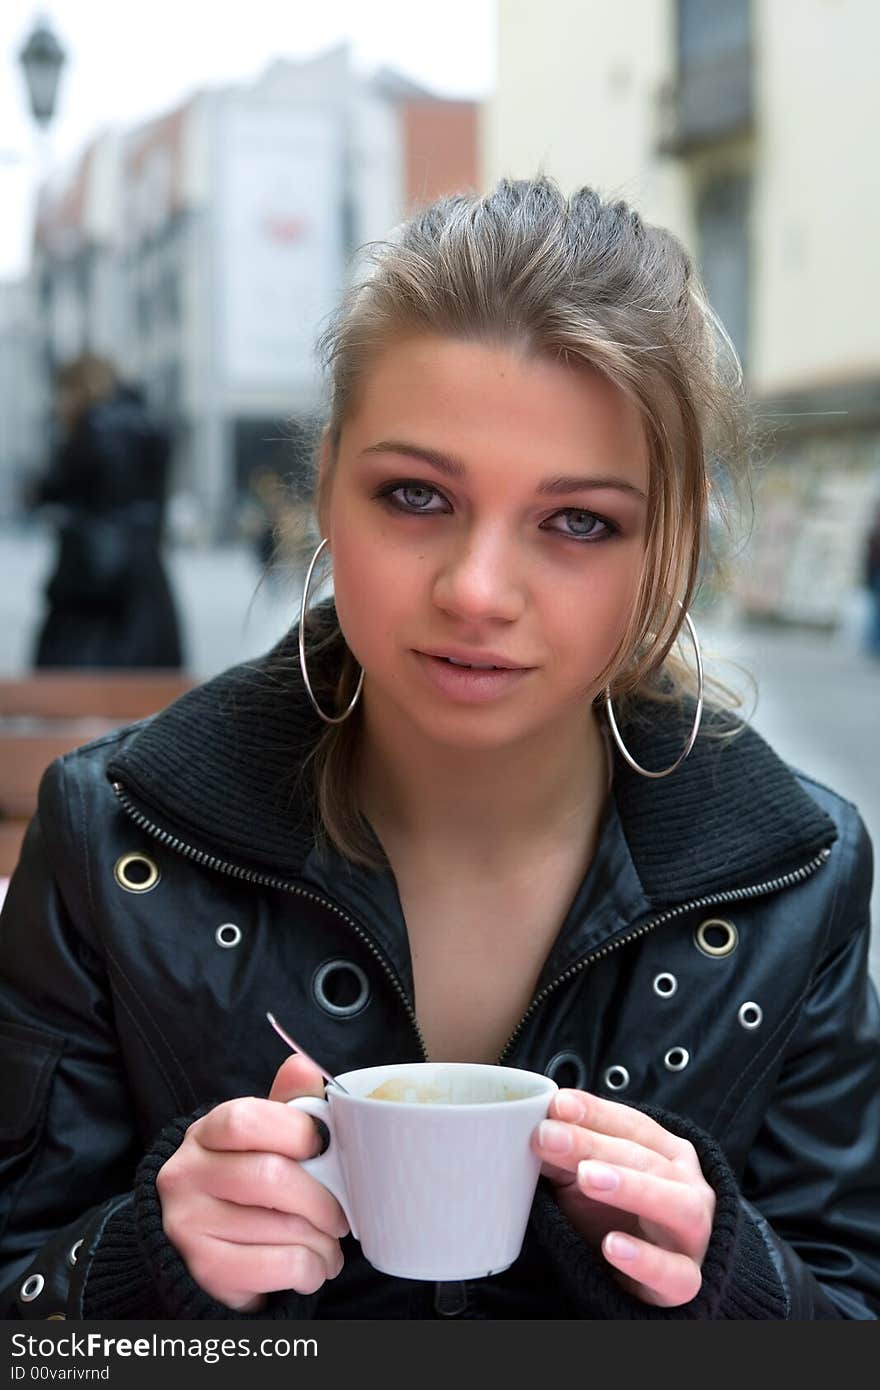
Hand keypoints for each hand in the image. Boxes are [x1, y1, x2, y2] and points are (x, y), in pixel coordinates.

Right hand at [156, 1055, 349, 1311]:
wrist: (205, 1252)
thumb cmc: (247, 1186)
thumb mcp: (263, 1141)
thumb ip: (287, 1106)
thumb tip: (304, 1066)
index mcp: (205, 1134)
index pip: (246, 1121)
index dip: (296, 1131)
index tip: (323, 1148)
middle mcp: (186, 1175)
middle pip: (270, 1177)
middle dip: (322, 1200)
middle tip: (341, 1215)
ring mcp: (188, 1224)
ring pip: (283, 1227)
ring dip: (323, 1241)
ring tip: (329, 1243)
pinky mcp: (204, 1270)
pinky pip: (279, 1265)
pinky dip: (311, 1269)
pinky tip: (312, 1266)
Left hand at [532, 1089, 715, 1307]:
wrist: (648, 1282)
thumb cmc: (620, 1219)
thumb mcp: (588, 1181)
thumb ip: (565, 1156)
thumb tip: (534, 1128)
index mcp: (669, 1153)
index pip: (634, 1125)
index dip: (595, 1113)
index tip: (556, 1105)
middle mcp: (689, 1187)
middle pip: (647, 1159)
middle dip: (596, 1145)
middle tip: (551, 1138)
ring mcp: (694, 1236)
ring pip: (677, 1205)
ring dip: (632, 1187)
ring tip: (587, 1177)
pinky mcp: (686, 1282)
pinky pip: (676, 1273)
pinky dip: (645, 1260)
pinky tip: (611, 1246)